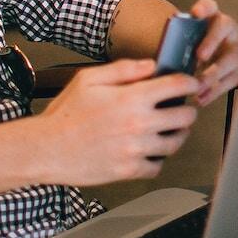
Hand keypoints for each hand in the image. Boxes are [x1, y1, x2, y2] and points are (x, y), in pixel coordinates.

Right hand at [35, 58, 199, 182]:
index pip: (177, 86)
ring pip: (175, 143)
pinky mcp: (129, 171)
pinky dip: (158, 159)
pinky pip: (158, 166)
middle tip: (181, 109)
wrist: (46, 149)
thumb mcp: (89, 80)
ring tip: (170, 130)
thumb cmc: (65, 114)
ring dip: (177, 135)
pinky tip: (150, 151)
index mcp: (131, 98)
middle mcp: (139, 124)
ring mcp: (135, 150)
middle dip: (187, 110)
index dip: (190, 82)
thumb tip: (151, 66)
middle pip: (185, 116)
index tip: (191, 84)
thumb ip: (123, 69)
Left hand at [187, 0, 237, 104]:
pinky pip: (233, 80)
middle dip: (212, 42)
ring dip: (215, 73)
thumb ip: (178, 45)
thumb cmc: (191, 50)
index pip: (210, 6)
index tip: (196, 13)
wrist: (209, 60)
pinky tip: (202, 99)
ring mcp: (237, 48)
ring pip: (233, 58)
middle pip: (225, 28)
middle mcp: (229, 29)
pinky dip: (216, 91)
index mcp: (212, 17)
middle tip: (199, 56)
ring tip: (198, 87)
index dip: (205, 8)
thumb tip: (162, 61)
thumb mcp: (185, 43)